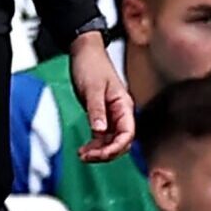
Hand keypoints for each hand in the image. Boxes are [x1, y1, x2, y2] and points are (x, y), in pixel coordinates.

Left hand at [69, 30, 135, 160]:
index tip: (101, 154)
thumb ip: (97, 110)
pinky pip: (102, 135)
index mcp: (124, 106)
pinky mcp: (101, 114)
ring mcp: (111, 114)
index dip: (117, 147)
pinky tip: (84, 149)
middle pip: (121, 141)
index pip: (128, 133)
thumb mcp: (92, 88)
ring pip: (111, 140)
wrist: (84, 52)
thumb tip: (100, 130)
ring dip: (99, 151)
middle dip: (107, 153)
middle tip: (87, 157)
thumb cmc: (92, 65)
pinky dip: (94, 144)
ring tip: (83, 155)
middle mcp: (121, 112)